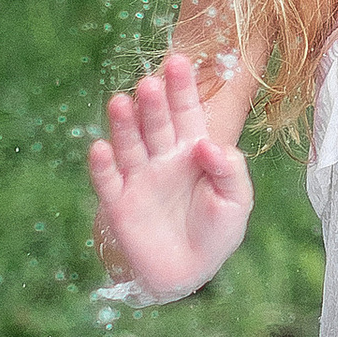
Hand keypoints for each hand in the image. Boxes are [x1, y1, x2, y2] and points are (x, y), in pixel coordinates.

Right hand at [88, 52, 253, 304]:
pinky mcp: (118, 204)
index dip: (183, 89)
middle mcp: (162, 159)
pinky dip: (102, 165)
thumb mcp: (237, 202)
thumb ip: (230, 170)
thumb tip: (207, 145)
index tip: (180, 62)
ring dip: (124, 124)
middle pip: (155, 124)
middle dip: (153, 103)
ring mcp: (138, 179)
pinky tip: (101, 148)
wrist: (189, 274)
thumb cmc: (217, 233)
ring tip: (121, 102)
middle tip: (151, 83)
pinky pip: (108, 181)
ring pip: (129, 144)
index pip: (187, 114)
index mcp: (193, 152)